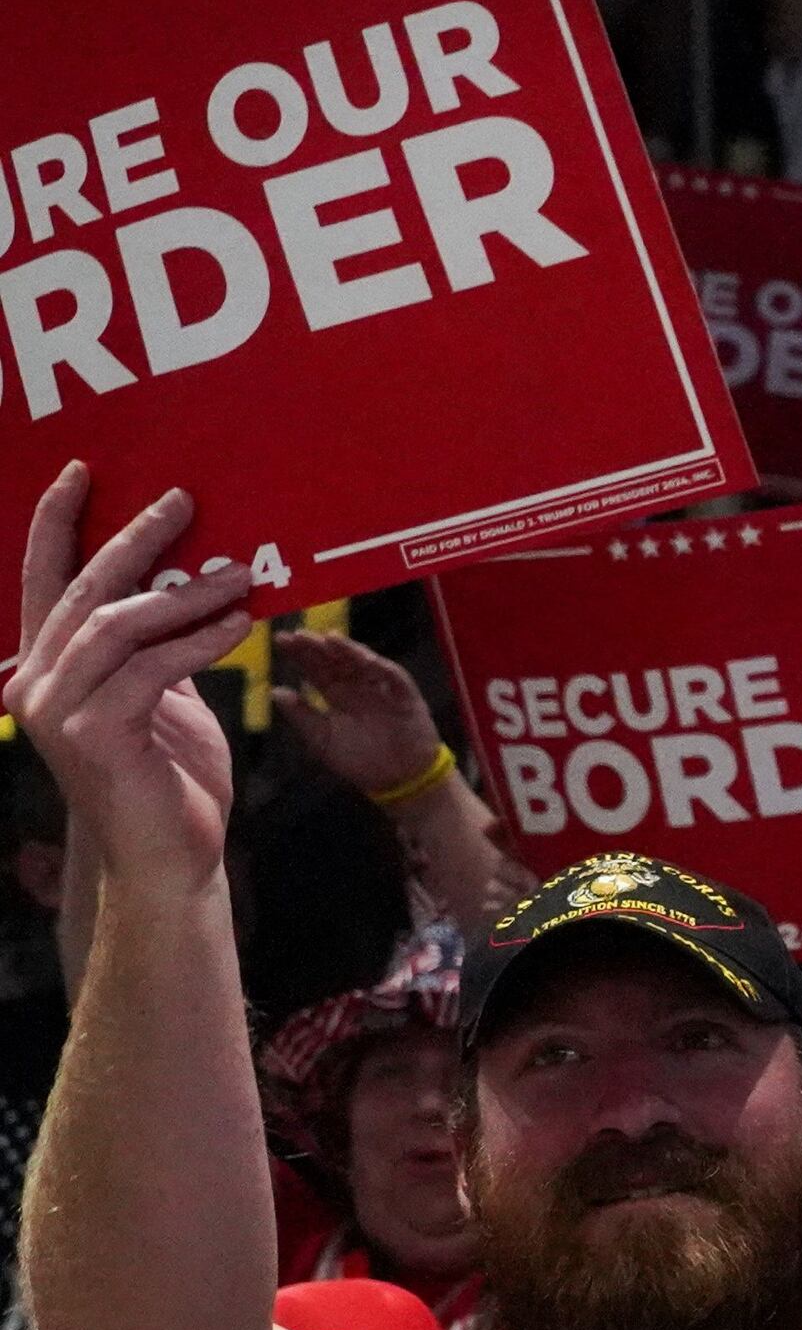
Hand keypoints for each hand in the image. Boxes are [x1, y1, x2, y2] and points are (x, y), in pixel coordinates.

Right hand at [9, 468, 246, 890]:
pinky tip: (239, 624)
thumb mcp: (162, 697)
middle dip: (135, 540)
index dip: (58, 522)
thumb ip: (154, 646)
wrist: (171, 858)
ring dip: (184, 593)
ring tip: (241, 573)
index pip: (44, 580)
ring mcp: (55, 710)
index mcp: (45, 667)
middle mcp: (34, 682)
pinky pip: (151, 668)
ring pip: (118, 625)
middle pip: (84, 590)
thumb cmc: (170, 777)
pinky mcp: (91, 735)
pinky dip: (199, 641)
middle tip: (184, 501)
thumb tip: (182, 585)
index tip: (84, 471)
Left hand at [265, 628, 453, 800]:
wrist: (398, 781)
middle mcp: (357, 687)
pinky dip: (382, 668)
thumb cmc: (360, 762)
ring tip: (329, 639)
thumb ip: (301, 715)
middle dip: (319, 647)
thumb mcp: (322, 740)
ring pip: (363, 663)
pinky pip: (395, 678)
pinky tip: (366, 659)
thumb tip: (275, 691)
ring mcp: (382, 690)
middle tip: (300, 635)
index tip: (281, 640)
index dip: (300, 654)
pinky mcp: (406, 697)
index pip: (316, 669)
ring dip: (348, 650)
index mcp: (337, 695)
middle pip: (336, 661)